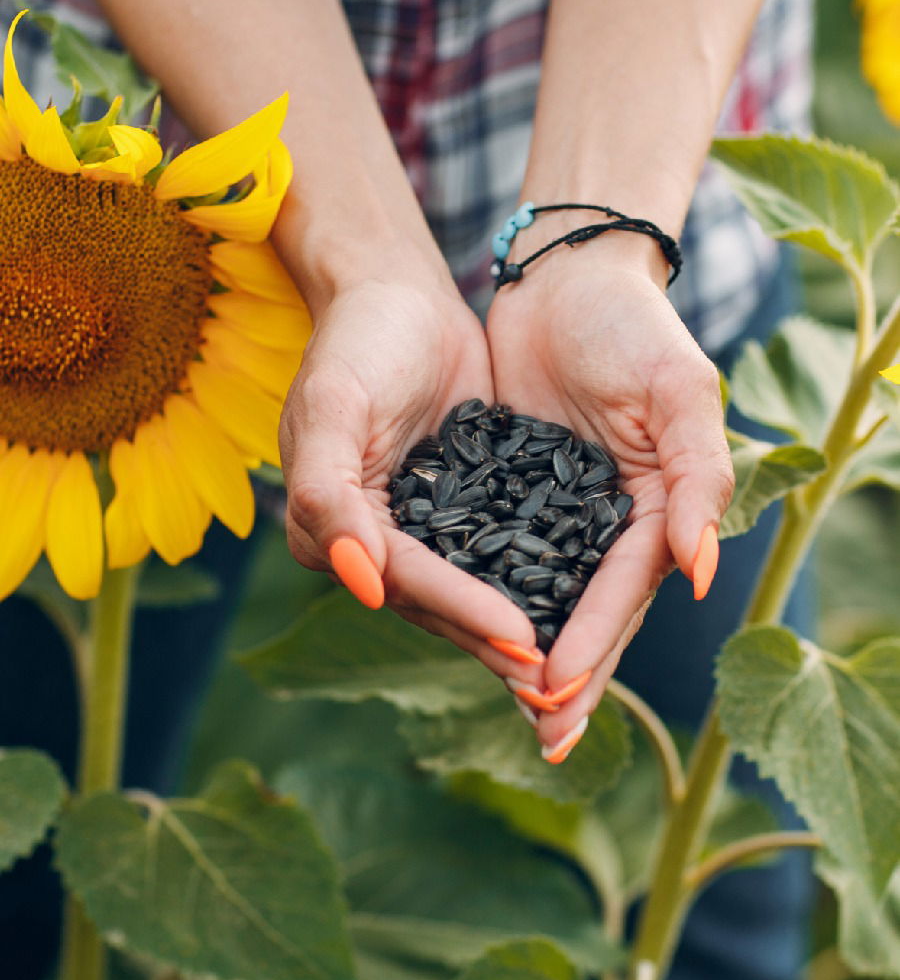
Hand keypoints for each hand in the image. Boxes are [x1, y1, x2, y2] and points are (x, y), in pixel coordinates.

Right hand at [279, 278, 545, 686]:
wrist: (398, 293)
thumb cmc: (358, 340)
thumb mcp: (332, 404)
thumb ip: (326, 494)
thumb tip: (359, 581)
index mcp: (333, 526)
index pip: (406, 579)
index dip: (463, 610)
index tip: (523, 641)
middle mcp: (376, 539)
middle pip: (442, 601)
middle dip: (499, 643)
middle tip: (560, 686)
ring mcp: (424, 524)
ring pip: (476, 587)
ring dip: (523, 628)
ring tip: (577, 668)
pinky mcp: (467, 503)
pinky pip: (502, 550)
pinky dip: (537, 579)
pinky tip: (584, 605)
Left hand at [486, 240, 733, 756]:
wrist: (565, 278)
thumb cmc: (630, 326)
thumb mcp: (678, 392)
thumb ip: (697, 479)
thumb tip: (702, 573)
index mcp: (654, 506)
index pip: (625, 589)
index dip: (596, 641)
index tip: (559, 692)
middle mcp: (607, 520)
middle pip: (587, 610)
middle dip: (568, 675)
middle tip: (543, 737)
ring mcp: (556, 509)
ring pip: (540, 595)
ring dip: (523, 652)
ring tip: (509, 710)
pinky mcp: (508, 489)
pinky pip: (494, 552)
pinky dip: (481, 594)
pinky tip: (457, 631)